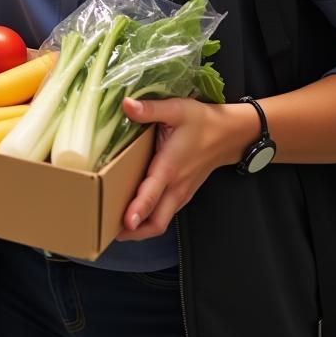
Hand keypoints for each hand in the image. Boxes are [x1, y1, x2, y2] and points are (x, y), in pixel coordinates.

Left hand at [115, 97, 254, 241]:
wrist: (229, 134)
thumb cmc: (201, 121)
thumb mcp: (176, 109)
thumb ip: (150, 109)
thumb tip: (126, 104)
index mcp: (169, 168)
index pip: (151, 195)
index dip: (137, 211)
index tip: (123, 224)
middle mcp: (175, 187)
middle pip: (155, 222)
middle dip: (133, 231)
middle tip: (106, 232)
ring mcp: (181, 194)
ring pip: (160, 222)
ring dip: (139, 229)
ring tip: (114, 229)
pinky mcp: (183, 194)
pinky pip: (165, 215)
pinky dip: (149, 220)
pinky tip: (133, 216)